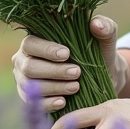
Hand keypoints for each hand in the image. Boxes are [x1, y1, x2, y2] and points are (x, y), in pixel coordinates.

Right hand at [10, 15, 129, 112]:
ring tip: (75, 87)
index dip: (46, 50)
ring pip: (30, 86)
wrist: (102, 77)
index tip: (67, 54)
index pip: (30, 43)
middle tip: (77, 72)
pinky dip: (48, 103)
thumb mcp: (105, 39)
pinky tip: (63, 102)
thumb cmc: (97, 52)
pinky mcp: (31, 99)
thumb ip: (105, 27)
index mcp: (35, 40)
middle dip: (53, 71)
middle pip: (29, 67)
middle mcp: (24, 60)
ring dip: (53, 87)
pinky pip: (33, 104)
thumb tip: (96, 24)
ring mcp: (24, 80)